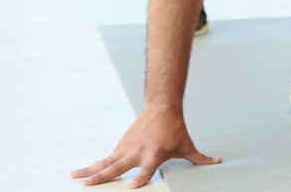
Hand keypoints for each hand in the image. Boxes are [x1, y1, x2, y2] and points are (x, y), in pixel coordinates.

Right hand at [70, 105, 219, 187]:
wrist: (162, 106)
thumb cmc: (175, 128)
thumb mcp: (187, 145)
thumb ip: (200, 158)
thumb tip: (218, 162)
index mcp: (154, 155)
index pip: (146, 171)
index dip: (139, 180)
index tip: (130, 188)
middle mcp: (137, 152)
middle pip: (116, 167)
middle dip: (101, 177)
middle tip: (86, 186)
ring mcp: (126, 148)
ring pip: (105, 162)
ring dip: (89, 170)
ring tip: (73, 178)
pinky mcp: (121, 145)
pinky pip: (106, 158)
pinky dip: (94, 165)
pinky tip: (82, 172)